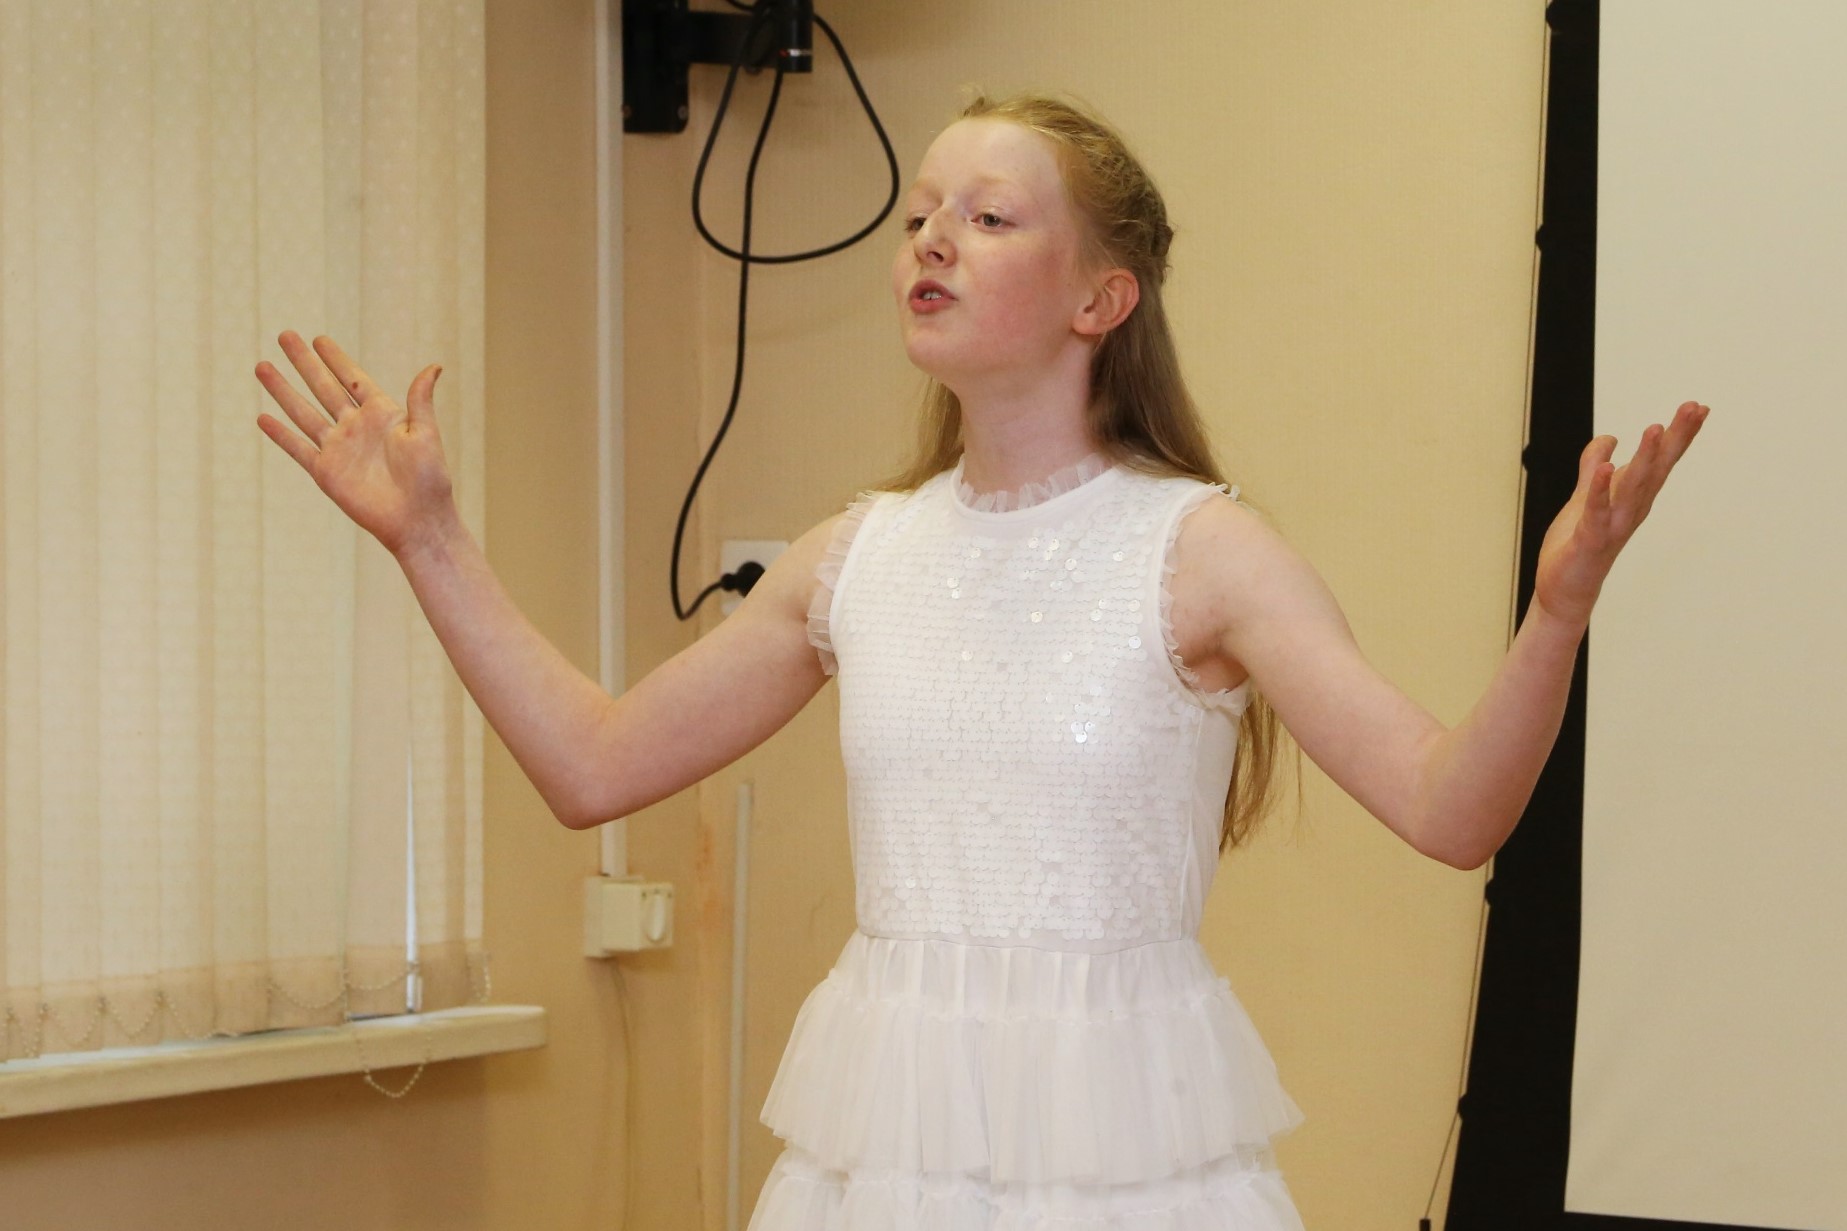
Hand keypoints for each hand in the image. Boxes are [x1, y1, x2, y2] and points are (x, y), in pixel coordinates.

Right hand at [254, 332, 456, 558]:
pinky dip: (281, 434)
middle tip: (285, 336)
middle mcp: (356, 427)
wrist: (417, 520)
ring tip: (262, 366)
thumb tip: (434, 366)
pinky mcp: (326, 472)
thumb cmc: (429, 479)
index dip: (336, 359)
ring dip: (283, 390)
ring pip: (304, 412)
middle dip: (304, 363)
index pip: (353, 379)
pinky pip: (298, 448)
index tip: (319, 339)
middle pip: (323, 387)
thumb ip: (420, 399)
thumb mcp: (426, 434)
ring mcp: (339, 449)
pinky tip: (262, 418)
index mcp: (382, 414)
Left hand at [1533, 400, 1709, 628]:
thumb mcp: (1585, 496)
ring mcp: (1612, 526)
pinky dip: (1601, 490)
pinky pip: (1596, 512)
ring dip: (1645, 458)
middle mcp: (1630, 510)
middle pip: (1657, 470)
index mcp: (1632, 498)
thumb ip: (1594, 467)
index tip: (1698, 407)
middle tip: (1693, 408)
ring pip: (1632, 488)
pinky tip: (1608, 467)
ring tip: (1655, 428)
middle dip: (1674, 439)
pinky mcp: (1589, 540)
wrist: (1565, 590)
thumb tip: (1609, 438)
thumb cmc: (1578, 543)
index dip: (1678, 435)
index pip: (1660, 462)